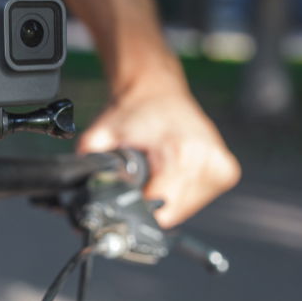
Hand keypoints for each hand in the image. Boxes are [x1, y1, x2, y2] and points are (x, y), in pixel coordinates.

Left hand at [77, 78, 240, 228]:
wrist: (156, 88)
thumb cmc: (132, 111)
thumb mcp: (101, 135)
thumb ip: (88, 162)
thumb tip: (74, 189)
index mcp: (182, 153)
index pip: (162, 210)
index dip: (138, 208)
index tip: (129, 194)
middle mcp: (207, 159)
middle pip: (173, 212)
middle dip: (151, 202)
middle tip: (140, 176)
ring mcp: (221, 165)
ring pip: (187, 208)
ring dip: (167, 197)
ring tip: (156, 167)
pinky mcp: (227, 169)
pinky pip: (199, 198)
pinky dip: (181, 191)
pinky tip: (170, 169)